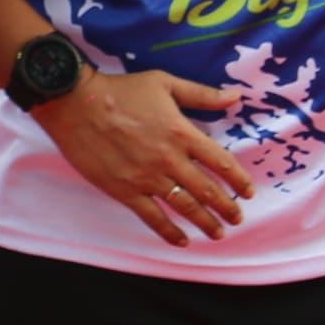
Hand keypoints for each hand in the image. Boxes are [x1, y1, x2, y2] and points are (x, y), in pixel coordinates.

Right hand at [35, 66, 254, 246]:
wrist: (76, 104)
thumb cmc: (120, 91)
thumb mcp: (165, 84)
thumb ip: (202, 94)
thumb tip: (236, 96)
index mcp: (182, 133)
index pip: (220, 161)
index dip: (238, 179)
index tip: (248, 192)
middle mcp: (169, 159)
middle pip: (207, 190)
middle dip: (227, 207)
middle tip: (237, 218)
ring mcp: (147, 178)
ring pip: (185, 207)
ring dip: (205, 222)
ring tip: (218, 233)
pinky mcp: (125, 190)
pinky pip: (152, 217)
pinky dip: (169, 232)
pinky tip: (182, 240)